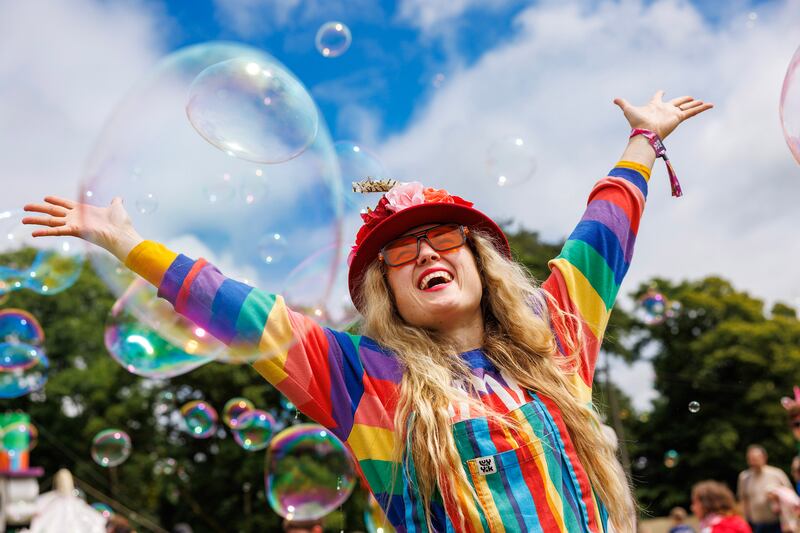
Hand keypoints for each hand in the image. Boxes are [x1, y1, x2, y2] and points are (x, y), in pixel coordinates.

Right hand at [22, 196, 143, 260]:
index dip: (56, 200)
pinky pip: (57, 231)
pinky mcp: (75, 231)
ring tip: (23, 219)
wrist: (123, 235)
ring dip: (36, 220)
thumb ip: (115, 202)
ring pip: (51, 221)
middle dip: (39, 208)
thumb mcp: (116, 208)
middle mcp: (77, 218)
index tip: (46, 197)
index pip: (66, 204)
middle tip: (25, 207)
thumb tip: (118, 198)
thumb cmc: (121, 224)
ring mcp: (74, 225)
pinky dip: (45, 232)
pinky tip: (33, 233)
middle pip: (53, 211)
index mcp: (84, 211)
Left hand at [613, 90, 712, 138]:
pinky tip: (710, 105)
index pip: (658, 97)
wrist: (645, 132)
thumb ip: (622, 103)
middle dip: (683, 100)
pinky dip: (702, 108)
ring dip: (696, 105)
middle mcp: (665, 110)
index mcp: (655, 106)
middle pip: (677, 102)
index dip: (659, 93)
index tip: (662, 90)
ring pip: (687, 108)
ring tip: (704, 102)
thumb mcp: (628, 109)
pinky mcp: (679, 118)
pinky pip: (693, 112)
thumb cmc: (637, 122)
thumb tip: (614, 99)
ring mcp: (673, 114)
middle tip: (690, 98)